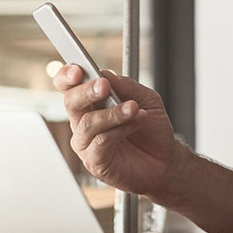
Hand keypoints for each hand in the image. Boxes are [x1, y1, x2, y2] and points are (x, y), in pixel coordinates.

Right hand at [53, 65, 180, 198]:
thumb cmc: (152, 130)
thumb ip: (125, 86)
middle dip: (87, 91)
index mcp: (91, 102)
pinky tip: (135, 124)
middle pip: (71, 101)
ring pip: (88, 123)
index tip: (78, 70)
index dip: (67, 76)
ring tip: (134, 109)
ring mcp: (87, 142)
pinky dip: (120, 130)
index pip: (68, 85)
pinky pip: (100, 142)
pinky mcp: (94, 161)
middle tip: (105, 86)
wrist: (166, 160)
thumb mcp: (146, 99)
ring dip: (112, 113)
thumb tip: (105, 74)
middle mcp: (84, 121)